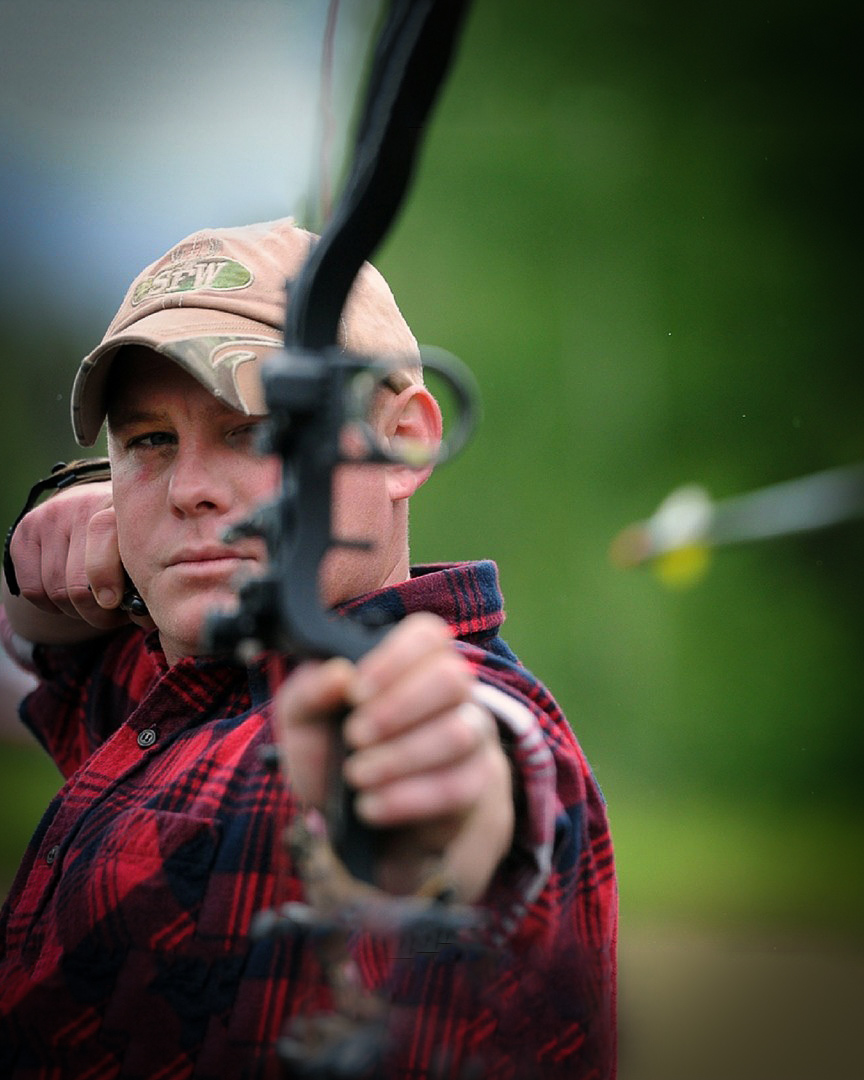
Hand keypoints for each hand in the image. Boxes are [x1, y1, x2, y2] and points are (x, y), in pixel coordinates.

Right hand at [4, 481, 152, 640]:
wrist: (92, 508)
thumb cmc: (126, 540)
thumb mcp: (142, 549)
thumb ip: (145, 579)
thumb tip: (146, 620)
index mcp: (119, 506)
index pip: (103, 536)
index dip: (106, 578)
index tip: (114, 603)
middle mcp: (82, 505)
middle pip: (77, 584)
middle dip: (97, 612)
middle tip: (111, 614)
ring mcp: (50, 517)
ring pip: (56, 591)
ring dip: (76, 611)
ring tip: (95, 603)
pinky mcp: (25, 532)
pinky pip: (33, 590)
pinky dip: (52, 605)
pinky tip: (68, 596)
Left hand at [274, 612, 513, 902]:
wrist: (351, 823)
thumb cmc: (332, 754)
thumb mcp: (303, 722)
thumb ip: (309, 692)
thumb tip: (340, 674)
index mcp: (413, 663)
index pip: (428, 635)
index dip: (393, 659)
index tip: (354, 693)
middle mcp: (453, 692)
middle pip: (452, 678)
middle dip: (397, 708)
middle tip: (354, 736)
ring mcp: (472, 736)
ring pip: (458, 733)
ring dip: (398, 757)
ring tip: (357, 775)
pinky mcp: (475, 783)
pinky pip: (458, 785)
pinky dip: (407, 798)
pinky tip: (370, 807)